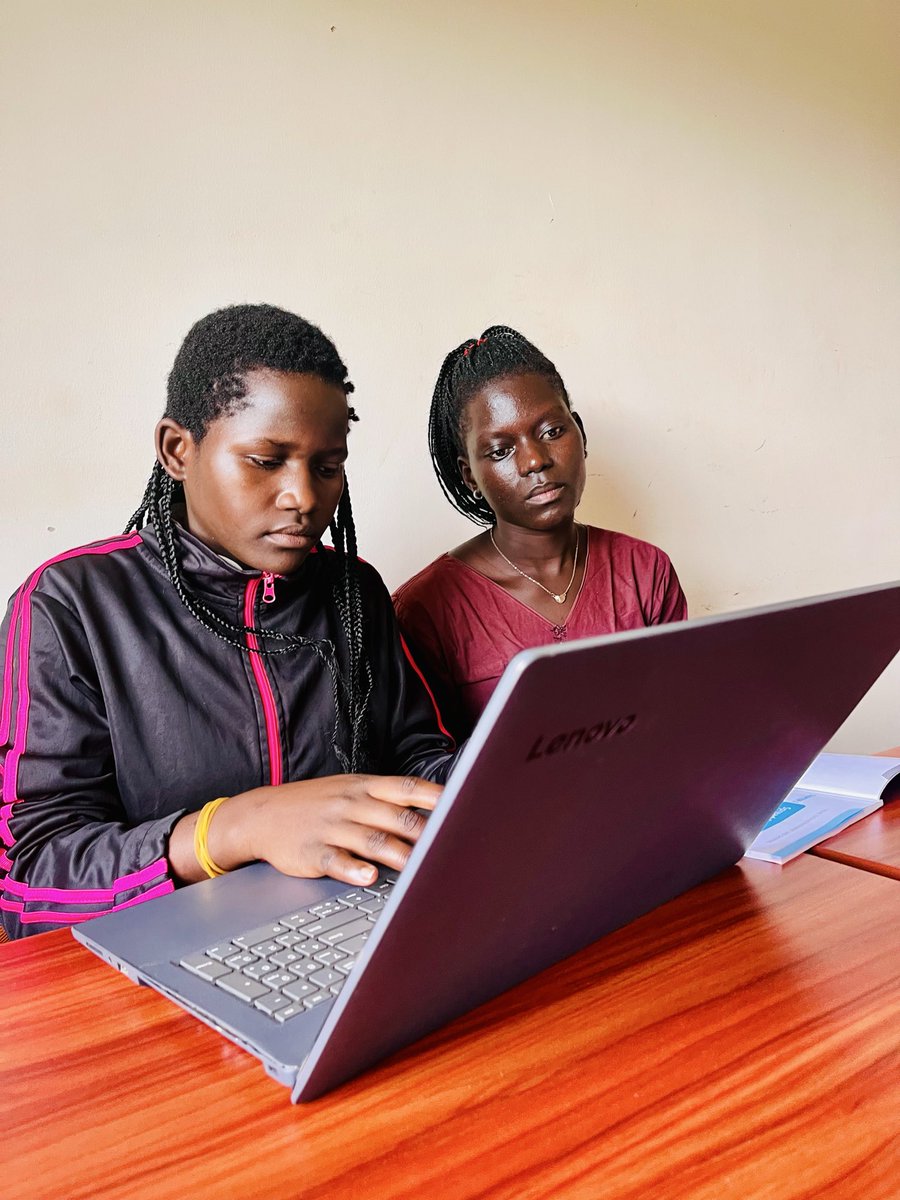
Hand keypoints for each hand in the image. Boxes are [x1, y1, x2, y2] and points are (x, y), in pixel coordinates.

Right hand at [169, 773, 442, 886]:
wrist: (261, 815)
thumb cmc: (317, 805)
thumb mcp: (351, 791)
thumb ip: (389, 801)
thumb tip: (435, 814)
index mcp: (365, 787)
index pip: (408, 788)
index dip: (437, 797)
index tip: (465, 805)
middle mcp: (352, 803)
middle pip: (396, 816)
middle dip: (426, 832)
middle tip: (452, 846)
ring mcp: (331, 826)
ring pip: (371, 839)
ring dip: (399, 853)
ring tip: (421, 867)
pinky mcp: (312, 851)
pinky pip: (336, 860)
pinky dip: (353, 869)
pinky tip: (368, 877)